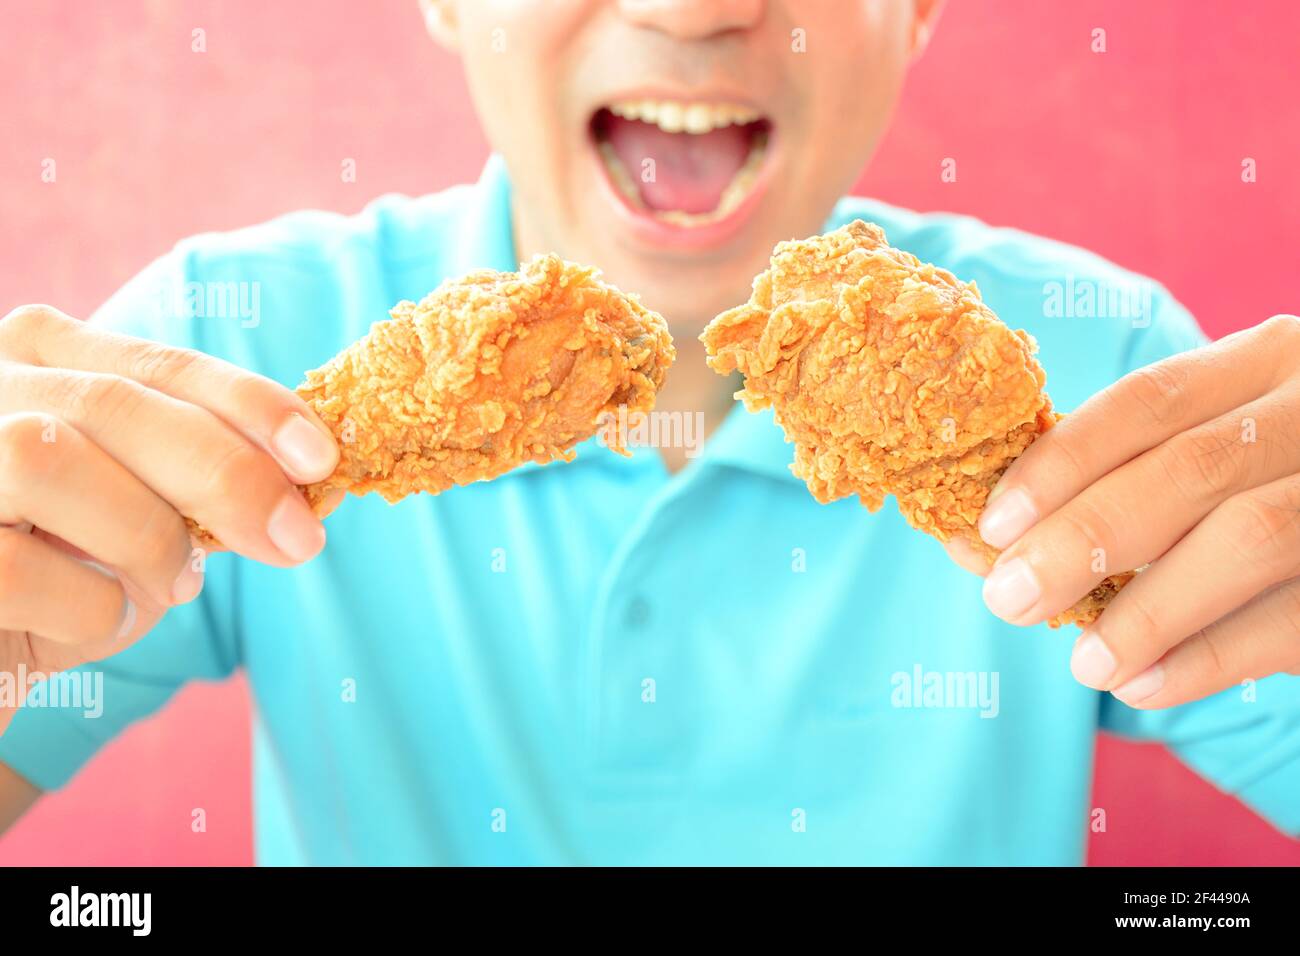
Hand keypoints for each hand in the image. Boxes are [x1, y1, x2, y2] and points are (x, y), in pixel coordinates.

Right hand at [0, 304, 339, 735]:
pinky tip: (92, 622)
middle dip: (224, 472)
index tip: (320, 457)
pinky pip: (16, 568)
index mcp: (40, 362)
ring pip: (48, 460)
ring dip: (141, 537)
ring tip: (167, 584)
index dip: (248, 403)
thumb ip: (200, 483)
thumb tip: (303, 479)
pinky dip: (86, 606)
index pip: (157, 362)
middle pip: (112, 403)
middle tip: (294, 539)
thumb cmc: (61, 586)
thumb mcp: (144, 521)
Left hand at [953, 314, 1299, 708]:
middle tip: (1008, 599)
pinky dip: (1213, 655)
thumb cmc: (1269, 488)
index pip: (1148, 400)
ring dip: (1152, 607)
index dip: (1061, 462)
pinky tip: (1147, 684)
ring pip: (1252, 535)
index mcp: (1267, 361)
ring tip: (1086, 664)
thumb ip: (1113, 486)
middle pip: (1193, 467)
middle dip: (1085, 536)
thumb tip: (976, 543)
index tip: (991, 524)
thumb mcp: (1211, 457)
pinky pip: (1296, 614)